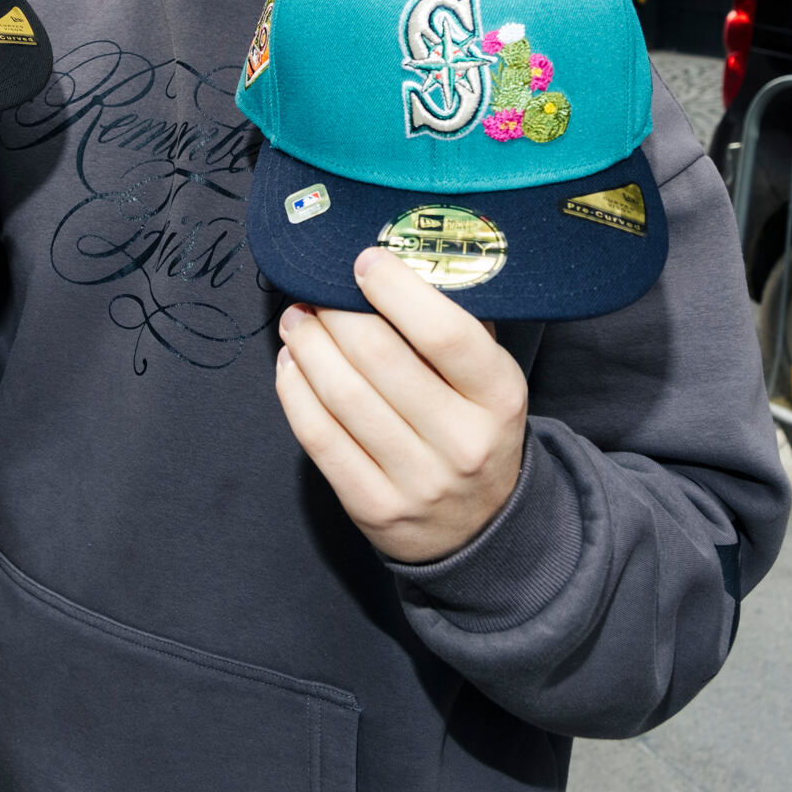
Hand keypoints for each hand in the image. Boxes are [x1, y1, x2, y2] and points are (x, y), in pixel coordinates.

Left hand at [275, 246, 526, 563]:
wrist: (479, 529)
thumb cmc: (473, 428)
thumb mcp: (487, 379)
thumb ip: (453, 325)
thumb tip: (394, 264)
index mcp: (500, 398)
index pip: (445, 334)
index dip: (396, 290)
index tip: (363, 262)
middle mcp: (463, 442)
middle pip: (380, 359)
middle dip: (336, 314)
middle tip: (314, 290)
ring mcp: (418, 481)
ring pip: (343, 397)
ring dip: (308, 347)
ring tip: (296, 320)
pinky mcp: (374, 508)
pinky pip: (320, 439)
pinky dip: (296, 392)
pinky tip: (291, 364)